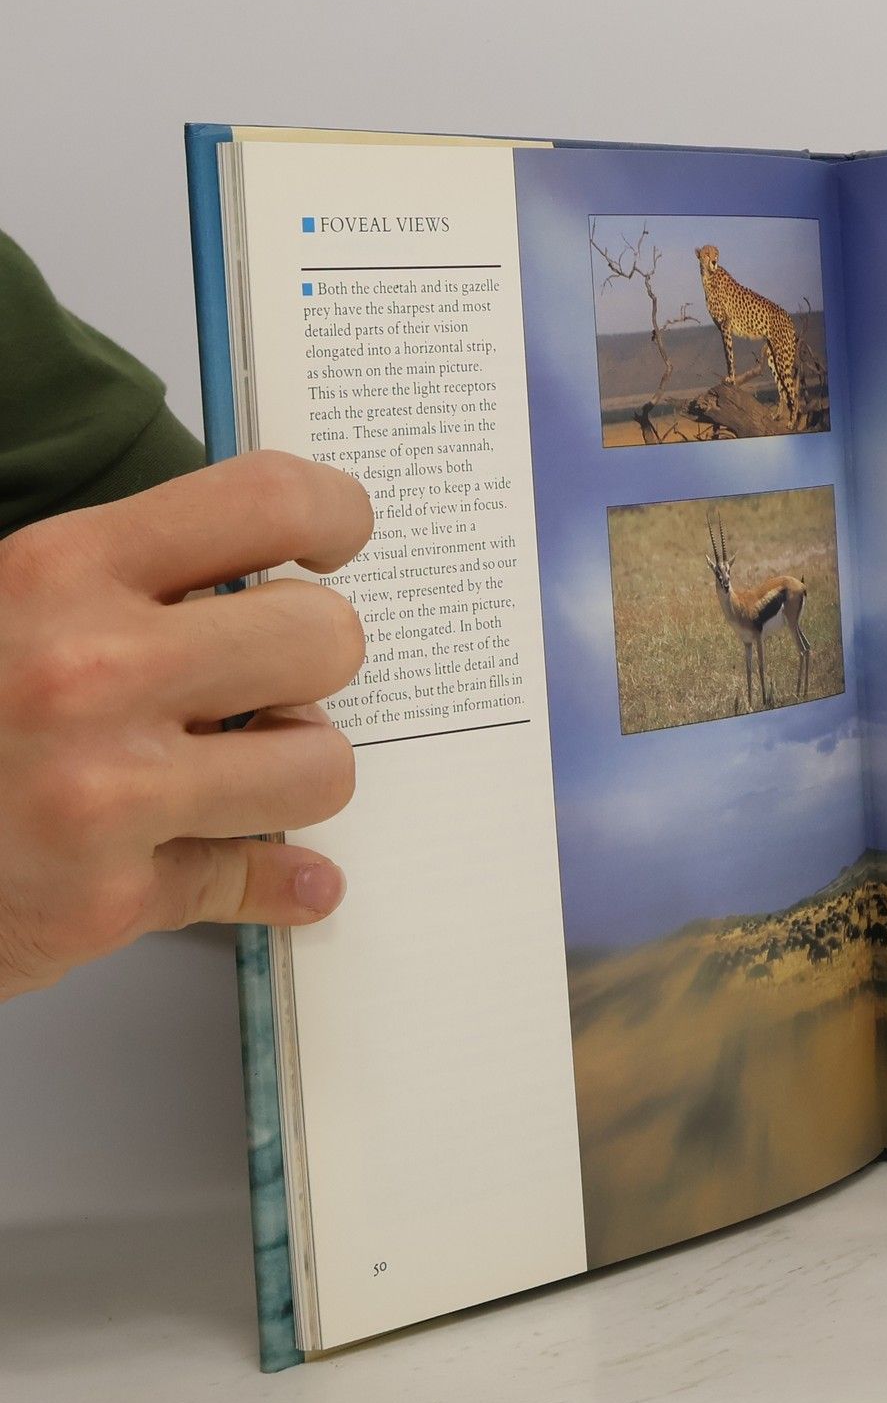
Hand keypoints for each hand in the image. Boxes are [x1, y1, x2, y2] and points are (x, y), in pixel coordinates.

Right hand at [0, 452, 371, 1000]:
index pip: (265, 501)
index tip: (336, 538)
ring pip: (321, 767)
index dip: (332, 512)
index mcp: (55, 573)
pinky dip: (279, 882)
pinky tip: (283, 874)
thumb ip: (118, 581)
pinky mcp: (106, 901)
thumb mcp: (0, 601)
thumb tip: (260, 574)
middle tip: (276, 677)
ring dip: (297, 770)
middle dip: (314, 660)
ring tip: (245, 768)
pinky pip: (260, 880)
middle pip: (326, 638)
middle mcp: (87, 675)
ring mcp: (103, 796)